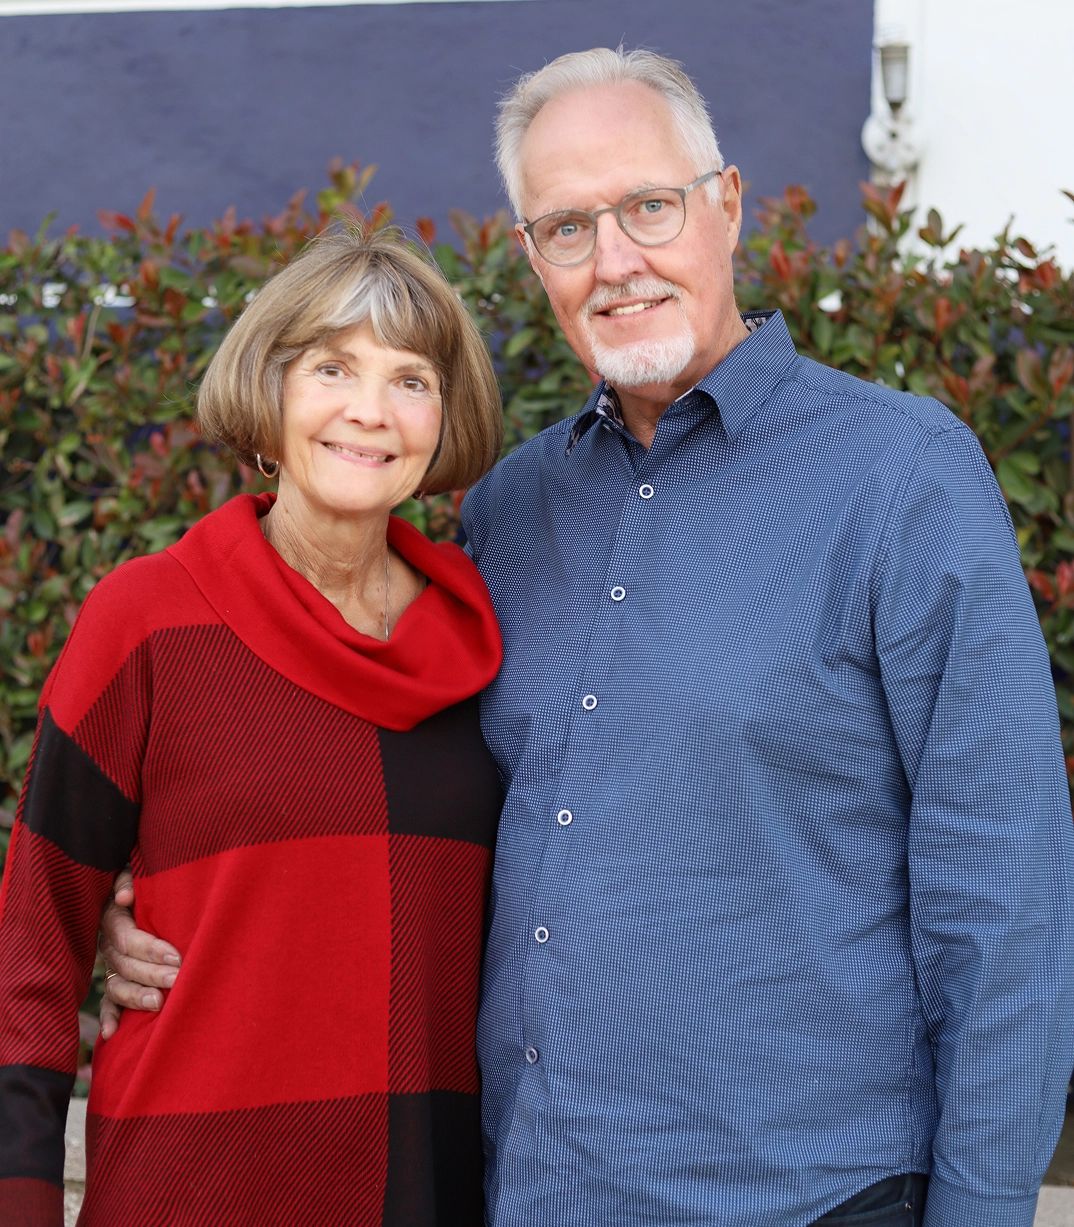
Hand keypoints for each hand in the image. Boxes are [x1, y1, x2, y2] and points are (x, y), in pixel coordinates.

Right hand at [98, 868, 181, 1039]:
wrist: (138, 894)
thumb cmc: (147, 884)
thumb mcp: (137, 874)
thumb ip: (130, 881)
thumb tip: (124, 897)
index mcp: (114, 919)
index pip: (128, 938)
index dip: (150, 948)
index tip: (176, 956)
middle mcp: (108, 945)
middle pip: (125, 965)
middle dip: (152, 974)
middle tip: (177, 979)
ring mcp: (109, 966)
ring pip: (117, 986)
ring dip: (136, 997)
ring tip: (159, 1004)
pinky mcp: (113, 982)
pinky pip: (107, 1002)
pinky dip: (108, 1017)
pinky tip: (111, 1034)